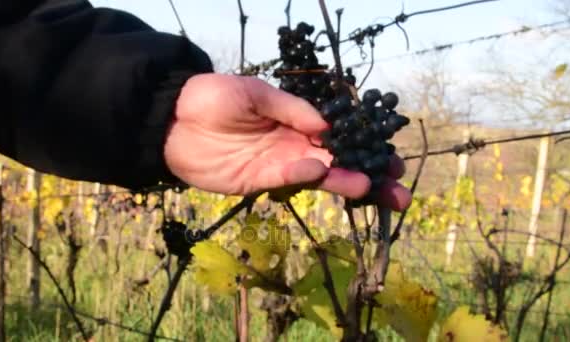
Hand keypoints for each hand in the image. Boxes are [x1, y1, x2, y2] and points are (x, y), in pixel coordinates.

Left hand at [163, 73, 410, 210]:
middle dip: (369, 177)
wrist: (171, 120)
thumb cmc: (213, 98)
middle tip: (398, 192)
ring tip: (373, 190)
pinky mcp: (258, 182)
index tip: (391, 159)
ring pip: (320, 178)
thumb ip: (291, 109)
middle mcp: (295, 146)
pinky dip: (305, 176)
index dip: (366, 149)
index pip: (340, 138)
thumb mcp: (254, 93)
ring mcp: (278, 166)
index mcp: (298, 123)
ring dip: (347, 184)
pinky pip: (288, 180)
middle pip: (339, 164)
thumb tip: (325, 125)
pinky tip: (322, 171)